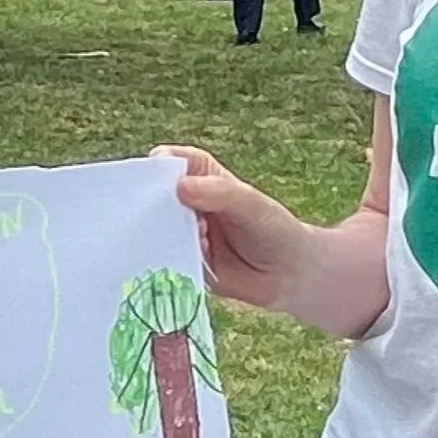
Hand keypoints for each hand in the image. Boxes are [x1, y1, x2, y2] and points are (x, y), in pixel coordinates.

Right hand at [154, 146, 304, 309]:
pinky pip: (164, 261)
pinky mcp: (183, 264)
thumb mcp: (251, 204)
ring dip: (158, 235)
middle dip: (150, 203)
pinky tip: (170, 265)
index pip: (179, 162)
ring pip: (157, 230)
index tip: (151, 170)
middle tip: (150, 215)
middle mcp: (191, 204)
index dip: (162, 163)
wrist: (288, 275)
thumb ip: (220, 193)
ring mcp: (185, 235)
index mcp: (207, 179)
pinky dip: (162, 261)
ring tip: (170, 241)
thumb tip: (180, 186)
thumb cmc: (274, 228)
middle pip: (159, 197)